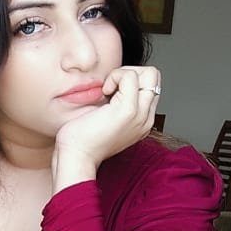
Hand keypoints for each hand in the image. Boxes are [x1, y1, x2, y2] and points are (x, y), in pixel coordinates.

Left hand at [51, 66, 161, 192]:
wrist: (76, 157)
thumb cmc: (82, 139)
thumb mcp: (105, 118)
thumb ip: (116, 103)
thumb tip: (114, 83)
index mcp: (142, 122)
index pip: (150, 86)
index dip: (131, 80)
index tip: (111, 92)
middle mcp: (146, 119)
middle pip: (154, 77)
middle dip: (131, 73)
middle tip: (110, 88)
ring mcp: (140, 115)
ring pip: (149, 74)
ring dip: (123, 74)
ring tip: (107, 91)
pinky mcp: (128, 110)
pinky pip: (131, 76)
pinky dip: (115, 76)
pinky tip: (104, 92)